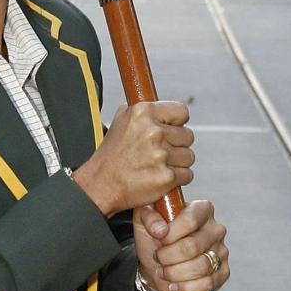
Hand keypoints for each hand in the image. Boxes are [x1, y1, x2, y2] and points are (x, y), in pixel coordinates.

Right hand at [72, 100, 194, 217]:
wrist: (101, 184)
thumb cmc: (112, 154)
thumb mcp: (121, 121)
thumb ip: (144, 111)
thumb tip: (162, 107)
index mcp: (143, 113)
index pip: (182, 111)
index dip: (177, 122)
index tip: (171, 129)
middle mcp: (153, 131)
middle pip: (188, 135)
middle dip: (177, 145)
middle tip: (159, 151)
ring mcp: (160, 155)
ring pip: (188, 156)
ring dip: (177, 162)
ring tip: (157, 165)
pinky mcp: (166, 177)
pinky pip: (187, 174)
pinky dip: (177, 178)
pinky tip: (159, 176)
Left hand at [133, 200, 229, 290]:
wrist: (158, 264)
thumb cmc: (153, 237)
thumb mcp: (143, 220)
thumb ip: (148, 216)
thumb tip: (161, 230)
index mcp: (201, 209)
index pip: (190, 220)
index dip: (170, 235)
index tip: (158, 240)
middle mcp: (216, 228)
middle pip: (193, 246)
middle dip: (169, 257)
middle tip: (158, 258)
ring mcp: (222, 251)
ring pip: (201, 267)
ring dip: (175, 274)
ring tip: (164, 272)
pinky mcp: (223, 272)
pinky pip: (209, 283)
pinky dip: (188, 288)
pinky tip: (174, 285)